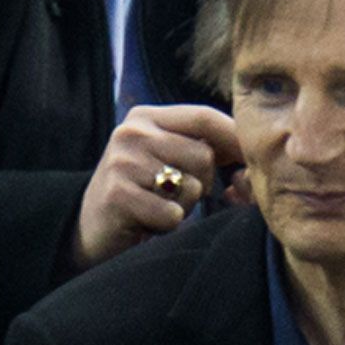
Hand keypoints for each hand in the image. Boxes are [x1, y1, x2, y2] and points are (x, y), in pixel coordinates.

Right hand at [73, 105, 242, 269]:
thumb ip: (203, 143)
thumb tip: (252, 144)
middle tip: (178, 194)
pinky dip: (169, 224)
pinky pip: (173, 213)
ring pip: (192, 186)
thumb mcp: (169, 156)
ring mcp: (122, 162)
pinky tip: (147, 220)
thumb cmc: (145, 191)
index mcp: (147, 117)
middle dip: (204, 183)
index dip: (234, 139)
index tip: (250, 159)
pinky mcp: (117, 195)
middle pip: (205, 156)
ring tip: (160, 204)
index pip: (205, 117)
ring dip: (185, 205)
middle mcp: (131, 132)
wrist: (93, 227)